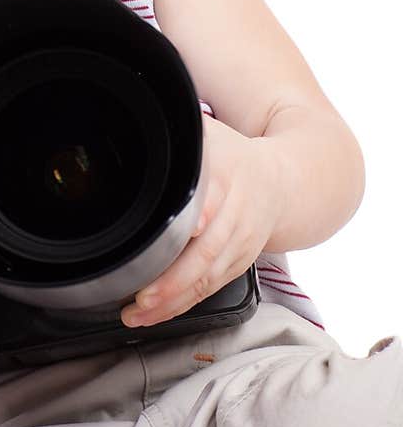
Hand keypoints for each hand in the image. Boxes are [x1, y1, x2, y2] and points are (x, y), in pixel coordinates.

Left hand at [120, 113, 281, 327]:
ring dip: (171, 300)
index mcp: (227, 177)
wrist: (288, 182)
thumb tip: (141, 112)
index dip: (199, 216)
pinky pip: (210, 288)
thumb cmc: (237, 157)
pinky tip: (156, 313)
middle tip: (141, 295)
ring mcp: (240, 243)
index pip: (212, 197)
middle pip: (206, 251)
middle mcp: (236, 214)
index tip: (184, 231)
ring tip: (137, 313)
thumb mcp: (209, 135)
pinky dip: (182, 304)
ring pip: (207, 277)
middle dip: (173, 278)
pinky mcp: (239, 263)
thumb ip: (177, 131)